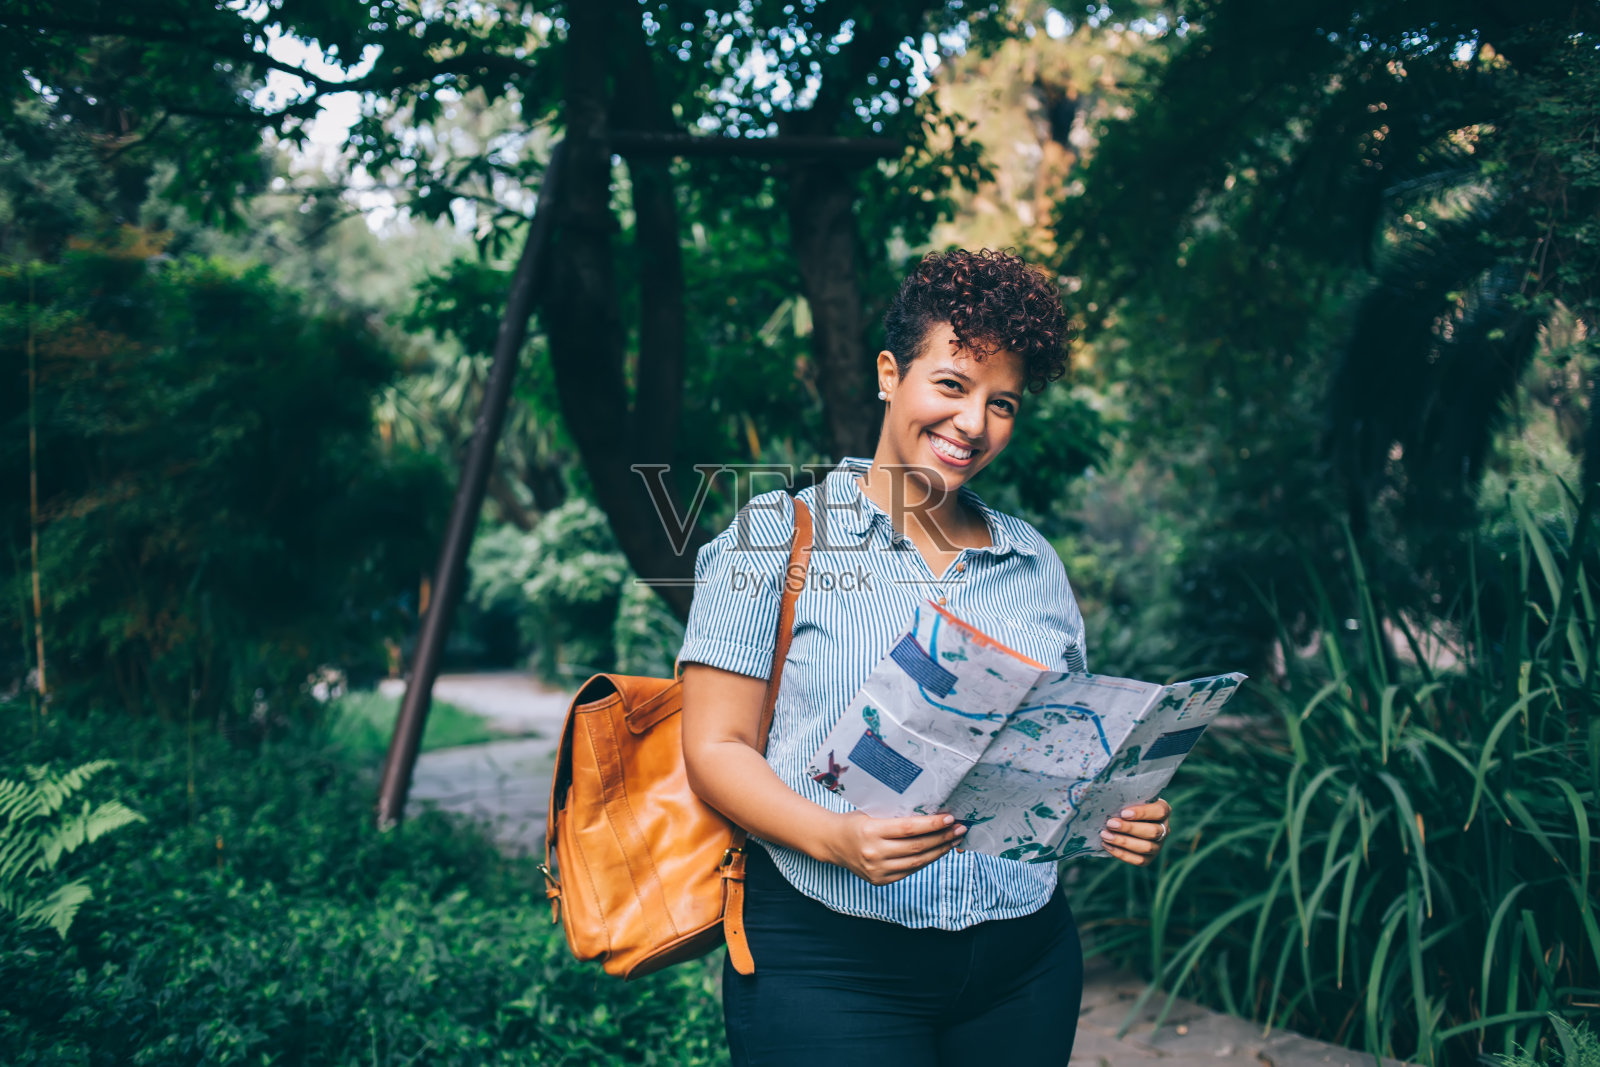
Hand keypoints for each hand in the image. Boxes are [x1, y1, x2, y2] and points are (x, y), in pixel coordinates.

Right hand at [824, 811, 966, 884]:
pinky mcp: (880, 880)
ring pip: (917, 862)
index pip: (908, 829)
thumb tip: (931, 813)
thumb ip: (896, 816)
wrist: (833, 842)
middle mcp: (873, 853)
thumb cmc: (855, 822)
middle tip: (959, 829)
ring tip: (954, 840)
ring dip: (939, 851)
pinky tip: (937, 851)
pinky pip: (909, 871)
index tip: (949, 818)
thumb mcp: (871, 813)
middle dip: (942, 838)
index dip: (931, 825)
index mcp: (870, 831)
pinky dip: (926, 861)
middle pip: (916, 847)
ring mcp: (877, 870)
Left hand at [1101, 798, 1172, 866]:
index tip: (1123, 813)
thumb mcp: (1131, 799)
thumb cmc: (1128, 806)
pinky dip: (1121, 853)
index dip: (1142, 813)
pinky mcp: (1149, 859)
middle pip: (1152, 831)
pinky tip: (1107, 845)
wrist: (1127, 822)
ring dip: (1123, 842)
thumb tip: (1109, 802)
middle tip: (1110, 824)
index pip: (1159, 811)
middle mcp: (1164, 829)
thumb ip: (1127, 799)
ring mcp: (1158, 846)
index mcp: (1164, 811)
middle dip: (1129, 828)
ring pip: (1146, 847)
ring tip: (1105, 835)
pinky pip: (1138, 860)